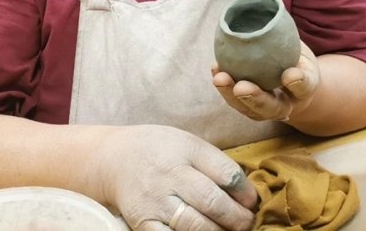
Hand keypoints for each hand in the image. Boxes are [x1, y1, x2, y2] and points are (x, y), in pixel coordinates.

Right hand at [95, 124, 256, 229]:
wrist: (114, 159)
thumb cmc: (158, 150)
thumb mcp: (187, 143)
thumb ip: (215, 164)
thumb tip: (246, 194)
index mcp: (185, 149)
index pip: (227, 174)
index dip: (246, 192)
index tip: (251, 200)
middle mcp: (170, 174)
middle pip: (213, 202)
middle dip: (238, 218)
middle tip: (246, 222)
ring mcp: (155, 201)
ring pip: (197, 226)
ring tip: (227, 230)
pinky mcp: (143, 222)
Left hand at [211, 45, 319, 122]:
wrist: (293, 82)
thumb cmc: (296, 60)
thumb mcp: (301, 50)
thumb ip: (291, 41)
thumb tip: (273, 16)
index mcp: (304, 90)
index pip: (304, 87)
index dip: (298, 83)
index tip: (289, 75)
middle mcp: (286, 105)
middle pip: (272, 108)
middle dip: (255, 98)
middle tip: (241, 88)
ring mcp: (265, 109)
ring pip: (248, 109)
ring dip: (230, 95)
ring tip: (220, 78)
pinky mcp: (248, 106)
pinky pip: (234, 99)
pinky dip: (224, 87)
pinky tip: (216, 69)